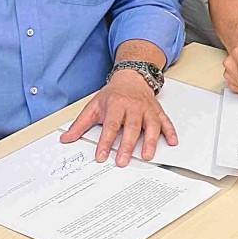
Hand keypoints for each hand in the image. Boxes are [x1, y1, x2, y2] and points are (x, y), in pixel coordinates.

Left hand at [60, 71, 175, 165]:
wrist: (131, 77)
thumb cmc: (113, 94)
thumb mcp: (93, 106)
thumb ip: (80, 124)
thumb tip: (66, 138)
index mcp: (116, 105)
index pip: (111, 125)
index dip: (106, 142)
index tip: (101, 156)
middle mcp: (133, 106)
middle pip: (131, 127)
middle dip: (127, 145)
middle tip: (123, 161)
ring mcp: (147, 109)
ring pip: (151, 125)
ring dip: (150, 141)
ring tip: (147, 155)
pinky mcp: (157, 111)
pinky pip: (165, 121)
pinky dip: (170, 131)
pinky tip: (172, 142)